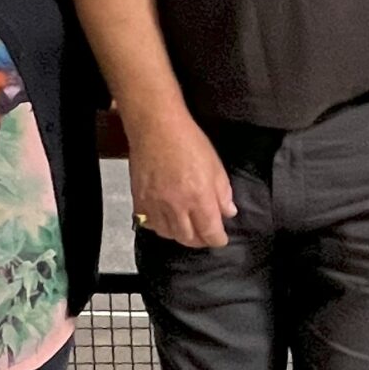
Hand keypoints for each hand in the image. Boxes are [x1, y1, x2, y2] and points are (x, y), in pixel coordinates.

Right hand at [126, 106, 235, 248]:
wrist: (156, 129)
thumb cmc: (189, 142)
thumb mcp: (216, 166)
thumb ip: (223, 193)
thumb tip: (228, 212)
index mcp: (199, 198)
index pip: (210, 232)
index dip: (217, 239)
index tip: (221, 239)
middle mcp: (177, 207)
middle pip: (188, 239)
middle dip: (200, 241)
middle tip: (206, 236)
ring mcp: (156, 205)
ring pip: (169, 235)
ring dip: (181, 235)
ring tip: (188, 229)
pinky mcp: (140, 200)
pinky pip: (150, 224)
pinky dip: (161, 227)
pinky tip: (168, 221)